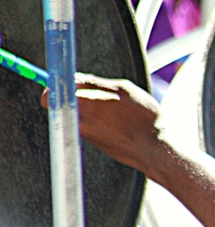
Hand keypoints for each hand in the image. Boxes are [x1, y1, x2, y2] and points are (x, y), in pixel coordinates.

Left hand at [41, 73, 162, 173]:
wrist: (152, 148)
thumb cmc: (142, 118)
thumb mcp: (124, 90)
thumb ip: (97, 83)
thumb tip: (77, 78)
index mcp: (83, 106)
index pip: (49, 97)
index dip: (54, 86)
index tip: (65, 79)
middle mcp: (79, 123)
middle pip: (64, 104)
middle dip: (75, 94)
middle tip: (91, 88)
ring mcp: (86, 135)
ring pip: (78, 113)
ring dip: (89, 105)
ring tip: (114, 104)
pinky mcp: (95, 142)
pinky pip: (88, 124)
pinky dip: (98, 118)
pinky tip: (118, 117)